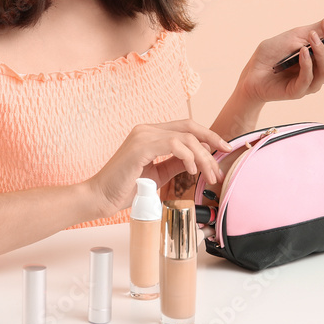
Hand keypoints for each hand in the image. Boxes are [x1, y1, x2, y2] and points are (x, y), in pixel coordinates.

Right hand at [87, 120, 232, 218]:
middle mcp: (147, 129)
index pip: (186, 127)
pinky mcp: (140, 146)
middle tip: (223, 160)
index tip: (223, 149)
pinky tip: (192, 170)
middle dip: (211, 141)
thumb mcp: (158, 174)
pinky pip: (173, 144)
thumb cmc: (125, 187)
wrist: (100, 197)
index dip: (207, 135)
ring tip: (208, 174)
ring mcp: (143, 136)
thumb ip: (175, 164)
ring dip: (202, 156)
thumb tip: (196, 159)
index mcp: (150, 133)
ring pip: (185, 137)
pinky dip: (187, 156)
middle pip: (189, 127)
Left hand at [236, 15, 323, 104]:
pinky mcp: (298, 92)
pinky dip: (307, 64)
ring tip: (311, 37)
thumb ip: (316, 29)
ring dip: (321, 51)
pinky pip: (308, 78)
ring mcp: (310, 83)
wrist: (251, 73)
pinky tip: (302, 52)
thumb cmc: (272, 54)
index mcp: (321, 57)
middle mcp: (319, 71)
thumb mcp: (294, 36)